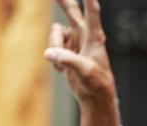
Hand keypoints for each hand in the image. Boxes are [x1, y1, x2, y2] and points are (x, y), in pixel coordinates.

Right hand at [45, 0, 117, 125]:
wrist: (94, 95)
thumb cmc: (97, 83)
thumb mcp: (84, 71)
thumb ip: (67, 60)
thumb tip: (48, 53)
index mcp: (95, 36)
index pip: (92, 13)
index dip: (88, 0)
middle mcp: (84, 34)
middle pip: (71, 9)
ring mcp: (74, 40)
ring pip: (55, 31)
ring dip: (54, 46)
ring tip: (63, 65)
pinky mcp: (66, 48)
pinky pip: (51, 45)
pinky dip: (53, 56)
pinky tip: (63, 69)